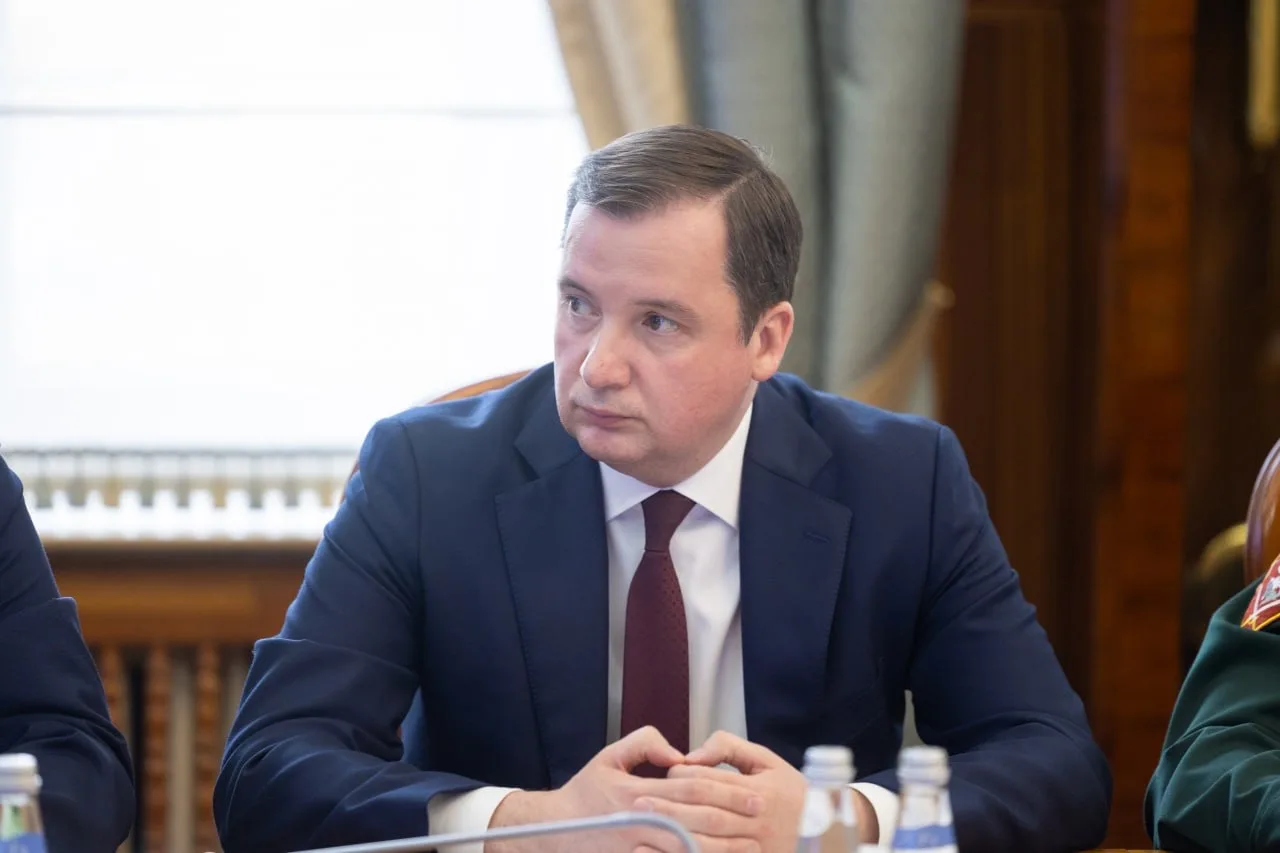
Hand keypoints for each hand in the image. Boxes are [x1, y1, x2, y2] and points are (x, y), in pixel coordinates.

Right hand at [486, 726, 759, 852]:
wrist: (550, 832)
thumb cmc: (583, 793)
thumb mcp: (608, 758)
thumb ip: (643, 744)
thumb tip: (677, 753)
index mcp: (637, 792)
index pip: (690, 789)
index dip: (725, 791)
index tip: (754, 795)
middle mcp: (638, 821)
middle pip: (695, 823)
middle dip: (733, 823)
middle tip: (761, 822)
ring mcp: (635, 848)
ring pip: (686, 851)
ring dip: (721, 851)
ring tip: (750, 849)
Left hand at [634, 732, 807, 852]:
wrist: (822, 832)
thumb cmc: (790, 791)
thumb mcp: (766, 760)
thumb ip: (729, 748)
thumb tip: (694, 755)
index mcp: (759, 791)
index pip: (712, 783)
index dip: (683, 778)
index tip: (665, 775)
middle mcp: (755, 822)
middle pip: (705, 815)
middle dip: (669, 809)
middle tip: (637, 805)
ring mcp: (753, 848)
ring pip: (707, 845)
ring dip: (673, 839)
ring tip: (642, 833)